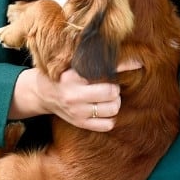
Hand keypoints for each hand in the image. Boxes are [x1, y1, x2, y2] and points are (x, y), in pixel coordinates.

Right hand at [10, 59, 141, 130]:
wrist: (41, 94)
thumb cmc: (60, 75)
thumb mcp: (71, 65)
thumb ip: (91, 62)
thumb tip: (121, 55)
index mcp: (72, 77)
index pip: (104, 71)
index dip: (124, 66)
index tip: (138, 63)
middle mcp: (74, 95)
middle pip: (111, 92)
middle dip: (115, 88)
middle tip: (109, 85)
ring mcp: (77, 112)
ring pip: (113, 109)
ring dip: (115, 102)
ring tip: (108, 97)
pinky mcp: (80, 123)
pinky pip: (107, 124)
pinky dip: (110, 117)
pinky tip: (104, 109)